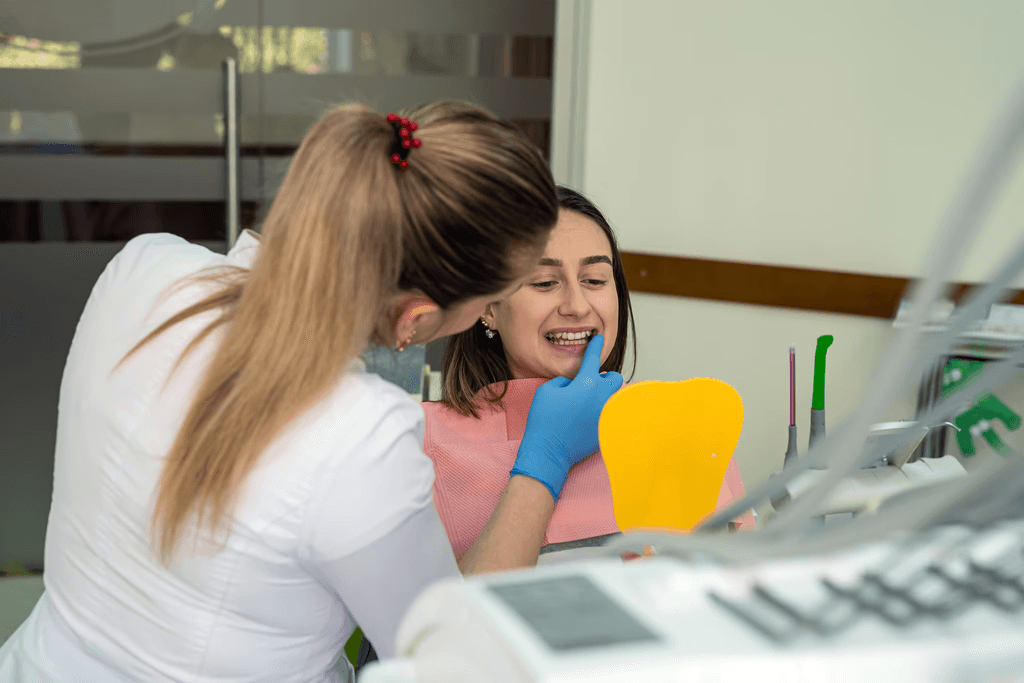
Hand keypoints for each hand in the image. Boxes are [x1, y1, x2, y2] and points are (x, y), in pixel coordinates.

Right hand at [510, 334, 623, 499]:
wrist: (548, 451)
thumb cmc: (544, 420)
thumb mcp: (547, 391)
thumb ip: (564, 381)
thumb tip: (573, 384)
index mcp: (586, 384)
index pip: (593, 359)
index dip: (595, 346)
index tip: (599, 338)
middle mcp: (601, 398)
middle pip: (615, 378)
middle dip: (606, 377)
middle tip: (591, 383)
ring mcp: (606, 415)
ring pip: (616, 397)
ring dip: (606, 395)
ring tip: (590, 401)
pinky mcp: (606, 430)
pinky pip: (610, 415)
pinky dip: (602, 413)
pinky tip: (588, 418)